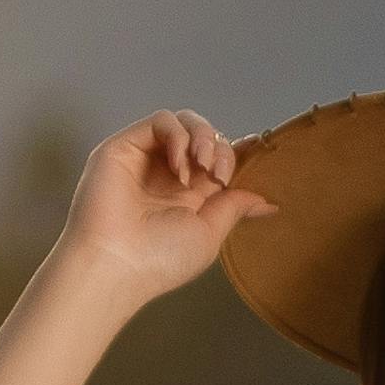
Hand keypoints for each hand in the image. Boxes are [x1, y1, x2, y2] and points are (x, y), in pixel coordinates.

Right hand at [52, 108, 275, 307]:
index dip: (236, 150)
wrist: (117, 263)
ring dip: (202, 137)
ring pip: (183, 121)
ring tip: (201, 165)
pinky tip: (179, 166)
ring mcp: (144, 158)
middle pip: (203, 135)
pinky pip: (161, 121)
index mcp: (186, 195)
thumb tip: (268, 202)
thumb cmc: (160, 259)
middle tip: (218, 175)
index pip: (215, 158)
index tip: (257, 147)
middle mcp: (165, 173)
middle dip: (220, 148)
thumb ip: (234, 208)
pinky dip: (178, 136)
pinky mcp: (124, 147)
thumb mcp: (209, 234)